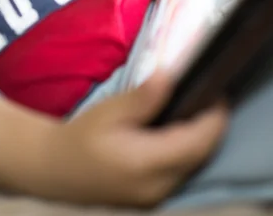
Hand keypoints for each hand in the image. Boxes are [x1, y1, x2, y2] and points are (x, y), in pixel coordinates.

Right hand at [0, 74, 227, 207]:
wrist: (54, 168)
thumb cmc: (80, 137)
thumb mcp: (109, 112)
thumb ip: (143, 98)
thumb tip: (171, 75)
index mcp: (147, 164)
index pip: (197, 142)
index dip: (214, 118)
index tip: (217, 90)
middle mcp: (158, 187)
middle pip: (200, 155)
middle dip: (210, 126)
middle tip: (208, 93)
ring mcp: (156, 196)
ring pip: (193, 164)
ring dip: (200, 138)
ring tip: (197, 106)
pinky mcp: (151, 196)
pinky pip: (180, 170)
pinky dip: (186, 149)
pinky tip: (177, 128)